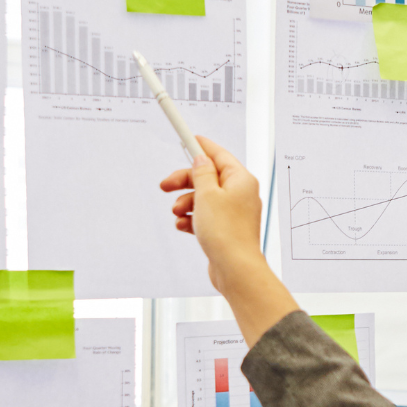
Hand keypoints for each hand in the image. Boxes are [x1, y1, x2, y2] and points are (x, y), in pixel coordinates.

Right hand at [159, 137, 298, 342]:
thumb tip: (201, 159)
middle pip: (207, 177)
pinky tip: (184, 226)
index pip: (219, 155)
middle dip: (185, 181)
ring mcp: (233, 213)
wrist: (234, 268)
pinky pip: (204, 217)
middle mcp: (240, 194)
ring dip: (185, 203)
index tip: (188, 138)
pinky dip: (191, 219)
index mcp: (241, 180)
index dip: (201, 147)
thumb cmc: (226, 232)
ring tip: (178, 213)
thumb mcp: (206, 194)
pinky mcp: (225, 229)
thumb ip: (201, 173)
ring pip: (203, 198)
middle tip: (166, 185)